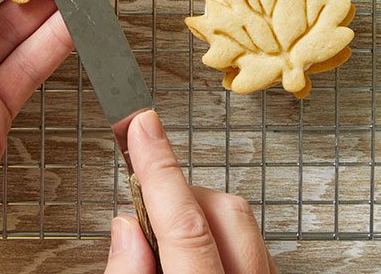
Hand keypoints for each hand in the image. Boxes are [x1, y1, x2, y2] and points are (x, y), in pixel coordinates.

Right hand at [104, 110, 275, 273]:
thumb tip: (126, 228)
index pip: (185, 225)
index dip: (159, 170)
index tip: (142, 127)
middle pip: (225, 212)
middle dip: (182, 194)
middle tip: (144, 208)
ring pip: (243, 223)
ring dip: (201, 215)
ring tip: (164, 240)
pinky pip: (253, 245)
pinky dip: (220, 236)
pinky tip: (194, 253)